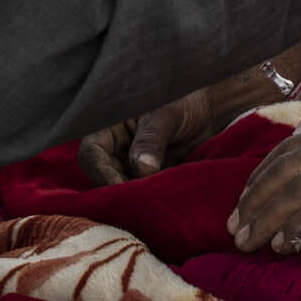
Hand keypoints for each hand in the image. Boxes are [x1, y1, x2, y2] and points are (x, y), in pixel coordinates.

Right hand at [77, 66, 278, 185]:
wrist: (210, 108)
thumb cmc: (184, 100)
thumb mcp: (166, 115)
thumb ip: (151, 140)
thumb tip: (142, 168)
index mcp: (111, 126)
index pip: (91, 153)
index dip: (102, 173)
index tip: (123, 189)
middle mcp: (116, 147)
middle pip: (103, 176)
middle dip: (119, 190)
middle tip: (143, 200)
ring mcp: (132, 163)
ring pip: (121, 188)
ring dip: (135, 197)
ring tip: (155, 200)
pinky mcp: (149, 177)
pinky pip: (141, 192)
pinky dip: (149, 199)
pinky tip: (162, 201)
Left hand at [228, 96, 300, 252]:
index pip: (287, 153)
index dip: (260, 178)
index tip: (241, 204)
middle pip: (287, 173)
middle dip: (255, 202)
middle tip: (234, 230)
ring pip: (300, 192)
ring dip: (267, 220)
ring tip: (248, 243)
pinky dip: (299, 228)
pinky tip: (281, 245)